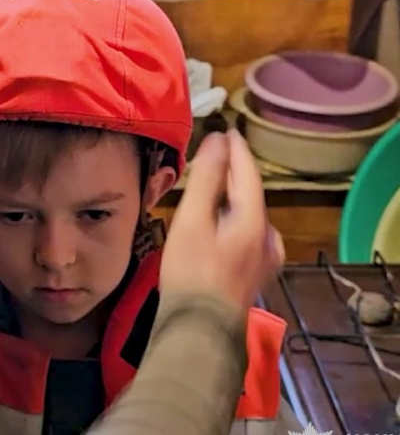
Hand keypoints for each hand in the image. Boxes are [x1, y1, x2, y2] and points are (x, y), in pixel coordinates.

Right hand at [160, 130, 284, 314]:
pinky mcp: (254, 274)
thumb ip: (207, 179)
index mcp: (255, 221)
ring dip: (234, 197)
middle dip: (235, 172)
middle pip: (250, 195)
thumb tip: (217, 141)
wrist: (199, 329)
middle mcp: (268, 237)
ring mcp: (264, 258)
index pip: (248, 173)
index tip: (225, 129)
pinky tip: (224, 224)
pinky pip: (248, 233)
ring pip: (251, 215)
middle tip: (216, 154)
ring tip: (217, 185)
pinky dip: (235, 218)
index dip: (236, 150)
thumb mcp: (193, 221)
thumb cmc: (191, 272)